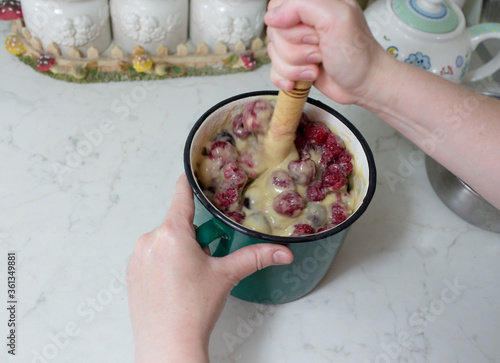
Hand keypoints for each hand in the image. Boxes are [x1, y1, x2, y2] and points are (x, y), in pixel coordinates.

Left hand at [126, 174, 292, 361]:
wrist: (167, 345)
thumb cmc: (192, 311)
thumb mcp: (226, 276)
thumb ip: (256, 257)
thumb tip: (283, 252)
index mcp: (172, 233)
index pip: (181, 194)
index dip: (190, 181)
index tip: (194, 171)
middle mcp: (150, 240)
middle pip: (176, 222)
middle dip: (194, 234)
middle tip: (206, 256)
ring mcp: (138, 257)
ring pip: (164, 240)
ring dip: (179, 249)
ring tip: (189, 276)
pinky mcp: (132, 273)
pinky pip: (151, 255)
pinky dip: (164, 261)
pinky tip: (175, 283)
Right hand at [265, 0, 387, 104]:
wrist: (363, 84)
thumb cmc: (357, 53)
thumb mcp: (337, 18)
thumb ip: (303, 5)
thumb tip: (273, 16)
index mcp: (314, 2)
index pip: (278, 6)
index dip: (289, 23)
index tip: (313, 32)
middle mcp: (303, 21)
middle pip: (274, 32)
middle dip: (297, 48)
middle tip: (320, 48)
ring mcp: (297, 43)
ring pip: (274, 54)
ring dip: (296, 66)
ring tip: (318, 63)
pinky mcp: (294, 63)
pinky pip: (275, 71)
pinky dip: (289, 78)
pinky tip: (305, 77)